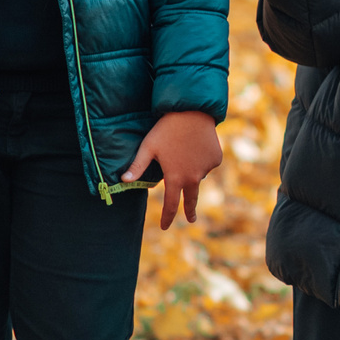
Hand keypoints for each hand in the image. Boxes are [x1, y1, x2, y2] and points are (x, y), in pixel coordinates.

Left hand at [127, 110, 222, 227]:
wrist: (192, 111)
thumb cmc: (165, 129)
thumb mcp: (148, 147)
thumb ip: (137, 166)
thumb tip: (123, 181)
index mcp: (175, 178)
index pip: (170, 205)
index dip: (167, 218)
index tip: (165, 227)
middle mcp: (193, 178)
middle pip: (191, 200)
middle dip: (190, 211)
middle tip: (192, 219)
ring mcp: (206, 169)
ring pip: (198, 176)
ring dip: (192, 172)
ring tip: (185, 152)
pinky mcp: (215, 159)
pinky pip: (207, 164)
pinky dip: (201, 159)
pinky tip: (195, 145)